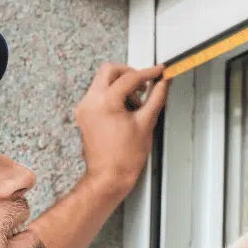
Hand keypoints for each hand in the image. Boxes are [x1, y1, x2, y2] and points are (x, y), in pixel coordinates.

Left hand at [74, 64, 167, 196]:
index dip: (148, 72)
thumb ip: (156, 98)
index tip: (159, 71)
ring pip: (102, 81)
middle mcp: (90, 102)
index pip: (129, 77)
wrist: (109, 177)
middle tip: (144, 84)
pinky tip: (125, 110)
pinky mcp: (84, 115)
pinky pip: (98, 94)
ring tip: (135, 104)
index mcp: (105, 102)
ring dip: (121, 85)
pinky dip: (112, 95)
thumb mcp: (146, 123)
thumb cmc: (124, 158)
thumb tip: (163, 83)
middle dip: (129, 73)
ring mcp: (84, 108)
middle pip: (109, 71)